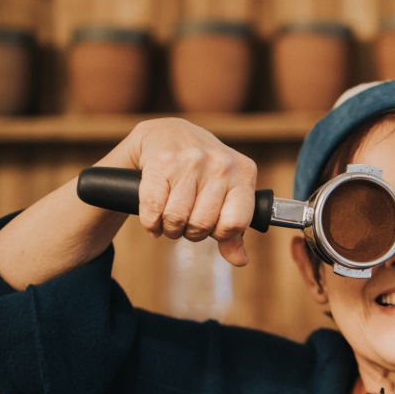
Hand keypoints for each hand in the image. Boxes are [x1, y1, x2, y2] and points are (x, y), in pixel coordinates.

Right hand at [102, 117, 258, 266]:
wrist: (167, 133)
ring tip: (170, 221)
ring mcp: (191, 161)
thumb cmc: (201, 171)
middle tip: (186, 224)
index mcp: (243, 173)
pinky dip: (150, 222)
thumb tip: (241, 260)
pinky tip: (153, 219)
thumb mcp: (225, 194)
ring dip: (169, 229)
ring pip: (178, 218)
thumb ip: (234, 229)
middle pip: (203, 224)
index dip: (219, 234)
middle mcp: (220, 164)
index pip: (236, 223)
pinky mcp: (161, 162)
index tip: (212, 228)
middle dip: (190, 233)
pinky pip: (154, 209)